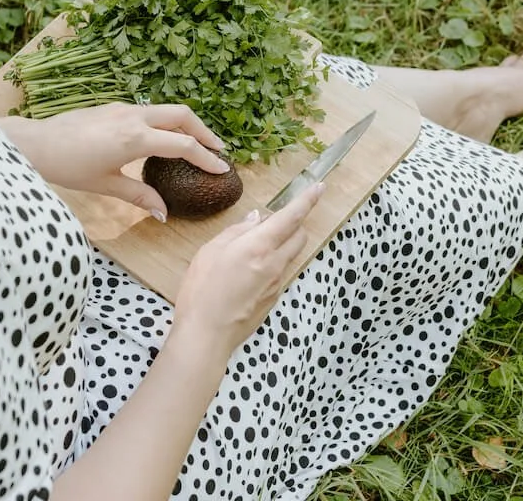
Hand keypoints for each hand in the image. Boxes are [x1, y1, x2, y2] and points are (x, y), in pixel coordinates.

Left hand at [0, 102, 230, 219]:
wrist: (37, 143)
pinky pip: (149, 110)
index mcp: (136, 138)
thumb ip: (139, 196)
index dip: (206, 158)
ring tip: (196, 142)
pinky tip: (164, 136)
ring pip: (166, 110)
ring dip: (186, 124)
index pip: (183, 146)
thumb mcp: (106, 185)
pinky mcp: (114, 107)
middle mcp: (134, 117)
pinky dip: (166, 121)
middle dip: (204, 132)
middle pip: (183, 116)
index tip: (222, 169)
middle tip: (218, 150)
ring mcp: (123, 108)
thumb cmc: (68, 167)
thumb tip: (163, 214)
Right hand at [171, 183, 323, 363]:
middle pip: (299, 236)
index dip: (307, 200)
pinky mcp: (273, 299)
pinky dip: (270, 265)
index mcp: (259, 246)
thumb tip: (256, 219)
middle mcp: (275, 264)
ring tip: (249, 252)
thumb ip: (237, 231)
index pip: (291, 217)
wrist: (207, 335)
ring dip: (280, 246)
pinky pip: (278, 273)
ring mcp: (277, 284)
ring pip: (289, 255)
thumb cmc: (202, 290)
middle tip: (269, 223)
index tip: (319, 187)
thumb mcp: (210, 251)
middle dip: (292, 224)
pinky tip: (245, 275)